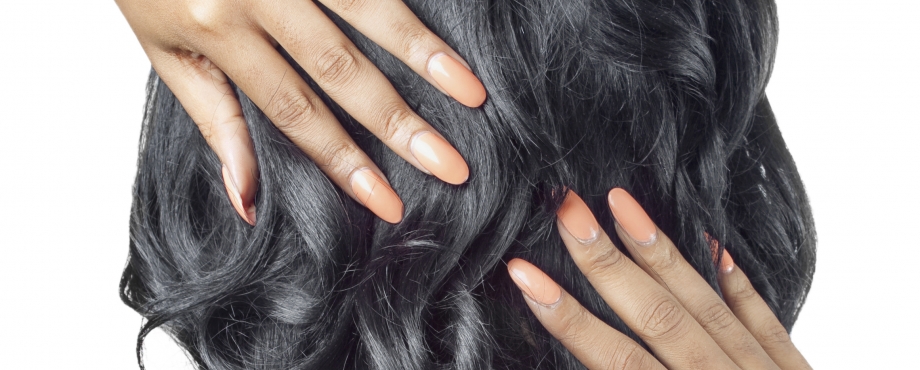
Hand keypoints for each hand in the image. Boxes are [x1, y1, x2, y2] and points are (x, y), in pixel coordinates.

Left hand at [116, 0, 485, 223]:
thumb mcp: (166, 51)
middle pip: (341, 67)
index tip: (389, 200)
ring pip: (369, 6)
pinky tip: (453, 34)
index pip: (294, 110)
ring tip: (472, 93)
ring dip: (425, 52)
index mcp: (217, 28)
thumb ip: (215, 119)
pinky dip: (412, 3)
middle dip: (399, 121)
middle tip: (451, 163)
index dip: (344, 160)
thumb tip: (249, 200)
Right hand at [507, 189, 811, 368]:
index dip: (567, 318)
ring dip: (658, 251)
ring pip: (704, 303)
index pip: (616, 361)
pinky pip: (763, 317)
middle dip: (604, 261)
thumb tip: (599, 364)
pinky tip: (713, 245)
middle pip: (656, 316)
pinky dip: (737, 282)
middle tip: (566, 209)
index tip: (525, 276)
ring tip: (620, 203)